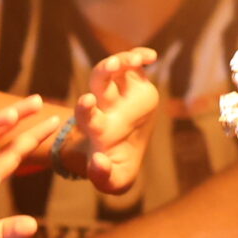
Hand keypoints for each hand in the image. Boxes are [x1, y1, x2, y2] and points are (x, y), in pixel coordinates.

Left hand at [76, 49, 159, 193]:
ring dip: (122, 59)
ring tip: (134, 59)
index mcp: (98, 129)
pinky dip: (140, 56)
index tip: (87, 101)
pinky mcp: (136, 85)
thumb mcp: (113, 180)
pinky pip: (135, 65)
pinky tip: (151, 56)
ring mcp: (120, 93)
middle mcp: (106, 106)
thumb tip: (98, 162)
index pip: (86, 115)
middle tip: (111, 66)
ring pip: (115, 70)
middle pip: (99, 83)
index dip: (85, 108)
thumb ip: (104, 176)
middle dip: (103, 72)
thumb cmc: (116, 167)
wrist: (123, 153)